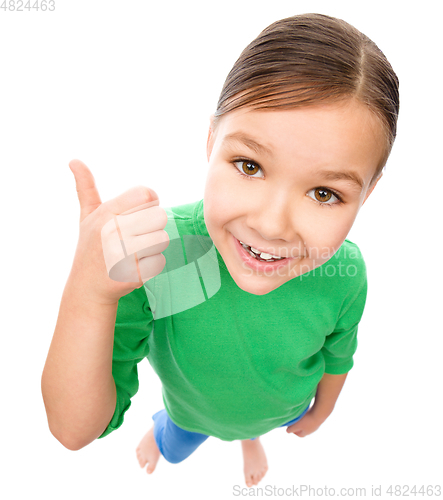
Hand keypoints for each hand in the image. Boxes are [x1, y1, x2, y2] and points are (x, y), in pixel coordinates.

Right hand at [68, 159, 168, 303]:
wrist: (87, 288)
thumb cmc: (91, 246)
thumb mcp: (86, 217)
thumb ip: (86, 188)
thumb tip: (74, 160)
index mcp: (105, 213)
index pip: (147, 194)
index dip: (148, 203)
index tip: (138, 214)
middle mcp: (113, 231)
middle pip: (159, 216)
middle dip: (151, 226)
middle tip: (135, 236)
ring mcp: (123, 254)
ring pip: (162, 239)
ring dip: (153, 247)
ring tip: (134, 252)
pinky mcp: (133, 275)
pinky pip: (160, 261)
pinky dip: (152, 265)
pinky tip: (135, 267)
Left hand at [285, 410, 324, 437]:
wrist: (320, 413)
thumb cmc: (307, 420)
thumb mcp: (297, 425)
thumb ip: (291, 429)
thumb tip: (287, 431)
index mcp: (306, 432)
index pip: (299, 435)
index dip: (294, 431)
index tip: (290, 427)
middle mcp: (312, 429)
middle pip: (304, 429)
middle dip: (298, 426)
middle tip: (294, 421)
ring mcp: (316, 423)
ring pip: (308, 423)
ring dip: (303, 420)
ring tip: (299, 415)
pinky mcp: (318, 417)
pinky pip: (311, 417)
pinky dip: (308, 415)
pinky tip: (306, 411)